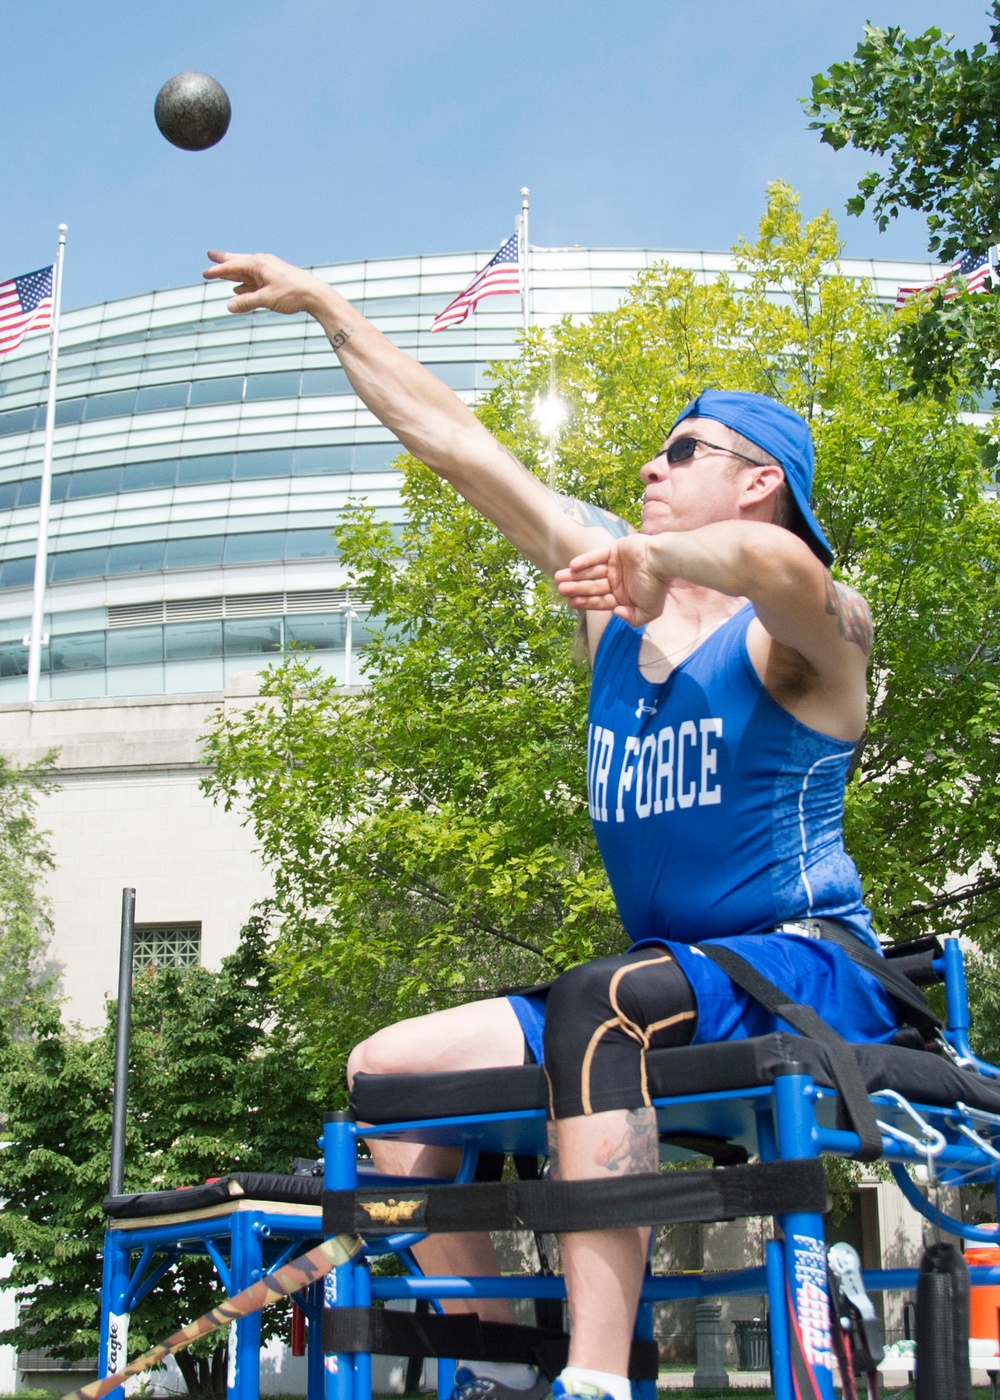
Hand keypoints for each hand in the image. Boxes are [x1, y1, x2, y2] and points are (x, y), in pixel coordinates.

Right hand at [202, 250, 328, 316]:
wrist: (314, 294)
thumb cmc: (292, 294)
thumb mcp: (266, 299)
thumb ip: (247, 302)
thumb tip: (229, 306)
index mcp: (258, 264)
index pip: (233, 266)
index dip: (218, 271)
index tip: (205, 273)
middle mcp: (262, 263)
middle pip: (238, 262)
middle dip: (223, 261)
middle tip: (210, 255)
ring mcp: (269, 270)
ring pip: (246, 271)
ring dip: (233, 273)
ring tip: (221, 272)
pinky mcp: (275, 279)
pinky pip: (254, 280)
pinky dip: (245, 283)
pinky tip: (239, 288)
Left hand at [554, 535, 670, 625]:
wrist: (662, 560)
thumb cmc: (657, 586)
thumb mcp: (650, 611)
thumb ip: (634, 618)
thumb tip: (616, 612)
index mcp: (623, 597)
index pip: (600, 601)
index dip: (585, 602)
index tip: (570, 603)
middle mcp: (617, 582)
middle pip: (592, 587)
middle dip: (576, 589)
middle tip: (560, 590)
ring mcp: (615, 566)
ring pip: (591, 572)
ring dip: (575, 576)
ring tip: (559, 578)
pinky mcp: (614, 550)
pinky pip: (596, 556)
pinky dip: (584, 561)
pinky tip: (572, 566)